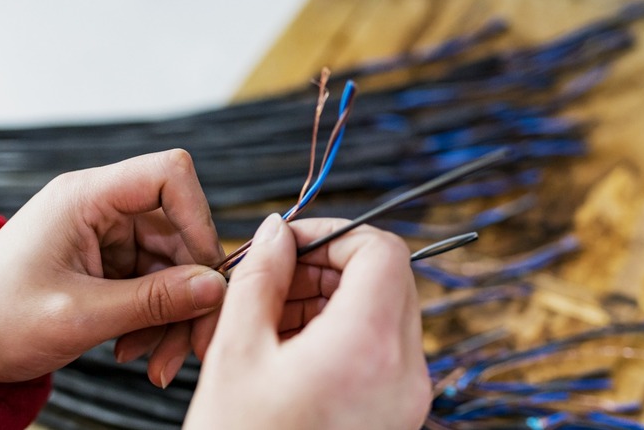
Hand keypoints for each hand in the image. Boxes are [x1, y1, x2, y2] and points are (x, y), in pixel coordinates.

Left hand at [0, 149, 226, 384]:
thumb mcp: (80, 316)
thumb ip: (154, 301)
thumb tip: (215, 288)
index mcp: (86, 198)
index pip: (169, 176)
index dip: (198, 219)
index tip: (206, 274)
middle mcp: (104, 209)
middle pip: (181, 234)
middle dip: (192, 292)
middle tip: (195, 345)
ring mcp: (110, 237)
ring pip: (175, 267)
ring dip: (176, 317)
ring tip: (158, 362)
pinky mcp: (113, 264)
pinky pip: (158, 286)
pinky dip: (158, 322)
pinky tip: (137, 350)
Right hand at [184, 215, 430, 428]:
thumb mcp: (235, 353)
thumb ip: (260, 277)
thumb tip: (277, 231)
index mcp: (367, 348)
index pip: (381, 250)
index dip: (335, 234)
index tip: (293, 242)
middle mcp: (404, 372)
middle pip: (387, 277)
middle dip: (329, 266)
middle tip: (277, 278)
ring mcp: (408, 396)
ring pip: (385, 309)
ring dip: (333, 297)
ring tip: (275, 318)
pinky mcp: (398, 412)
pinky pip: (382, 346)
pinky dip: (343, 330)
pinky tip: (293, 346)